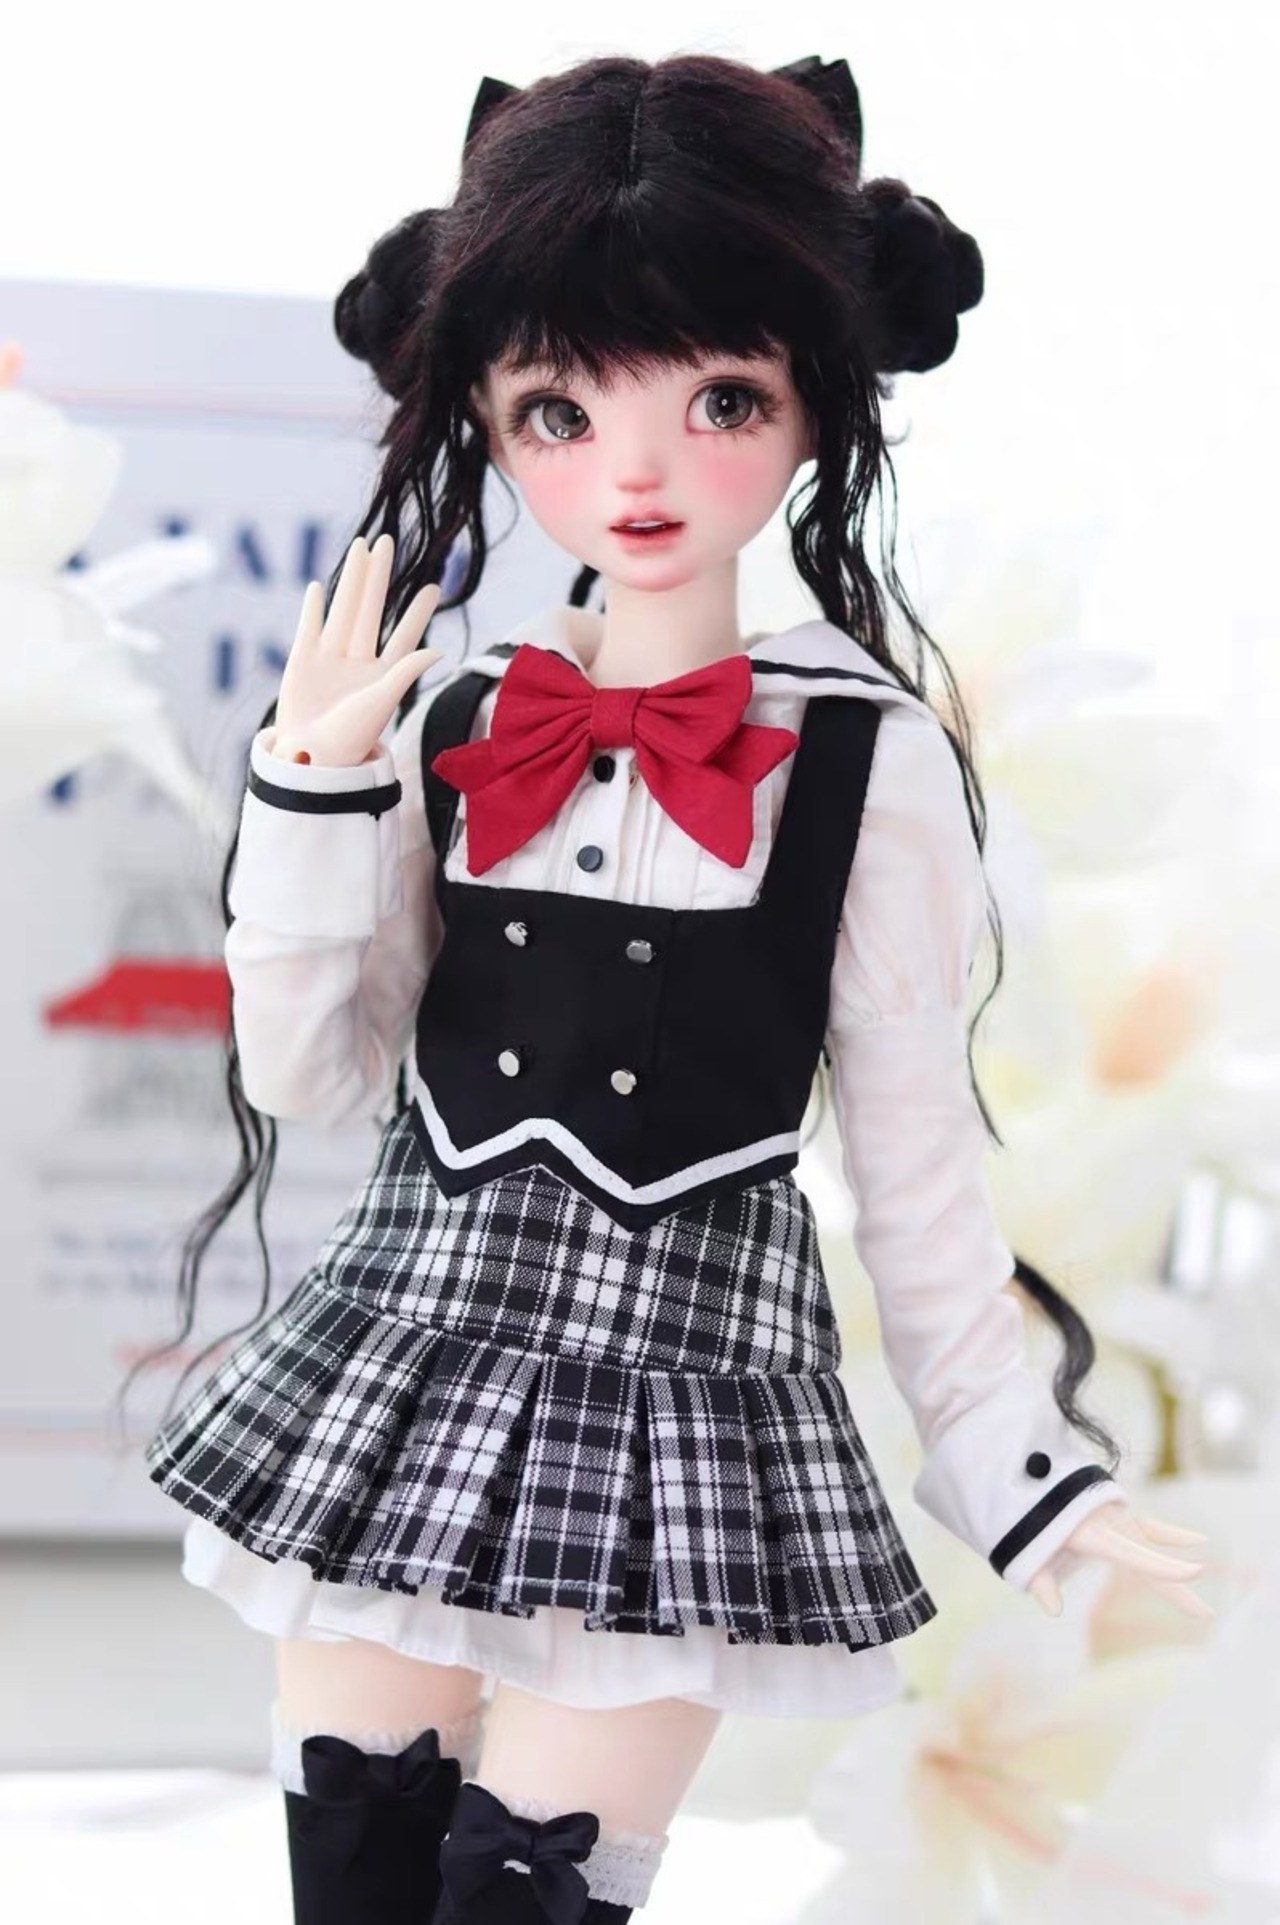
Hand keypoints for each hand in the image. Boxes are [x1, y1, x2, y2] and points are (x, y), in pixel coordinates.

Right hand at [273, 533, 442, 766]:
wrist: (308, 757)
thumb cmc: (350, 738)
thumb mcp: (383, 701)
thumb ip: (406, 671)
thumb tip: (439, 650)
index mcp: (383, 674)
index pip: (404, 634)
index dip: (418, 611)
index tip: (435, 586)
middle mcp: (358, 662)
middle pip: (371, 608)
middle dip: (379, 576)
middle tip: (388, 542)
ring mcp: (330, 659)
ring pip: (344, 609)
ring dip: (352, 579)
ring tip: (361, 547)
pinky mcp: (302, 661)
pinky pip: (310, 627)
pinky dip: (314, 607)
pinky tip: (320, 586)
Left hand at [1026, 1498, 1214, 1620]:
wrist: (1027, 1468)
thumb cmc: (1025, 1514)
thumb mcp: (1025, 1547)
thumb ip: (1039, 1580)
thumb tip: (1054, 1610)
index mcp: (1090, 1532)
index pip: (1132, 1554)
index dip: (1162, 1565)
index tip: (1193, 1571)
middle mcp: (1109, 1523)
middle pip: (1149, 1557)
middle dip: (1175, 1585)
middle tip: (1205, 1613)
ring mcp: (1116, 1516)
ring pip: (1154, 1541)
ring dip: (1175, 1563)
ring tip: (1201, 1574)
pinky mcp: (1117, 1513)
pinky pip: (1148, 1526)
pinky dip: (1169, 1534)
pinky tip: (1197, 1538)